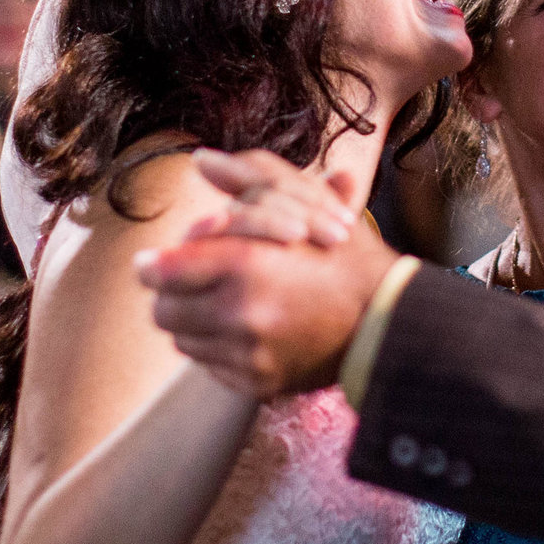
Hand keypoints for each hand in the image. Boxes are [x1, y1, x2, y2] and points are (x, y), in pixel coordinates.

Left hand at [136, 150, 397, 397]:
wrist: (389, 321)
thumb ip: (248, 178)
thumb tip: (201, 160)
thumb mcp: (304, 204)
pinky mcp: (256, 383)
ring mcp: (248, 356)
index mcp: (247, 265)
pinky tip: (247, 328)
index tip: (156, 260)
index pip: (160, 272)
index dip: (154, 263)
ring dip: (195, 320)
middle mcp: (241, 315)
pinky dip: (218, 346)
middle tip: (194, 279)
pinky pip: (209, 365)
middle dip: (173, 292)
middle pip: (163, 311)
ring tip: (226, 301)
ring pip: (183, 341)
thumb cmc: (345, 256)